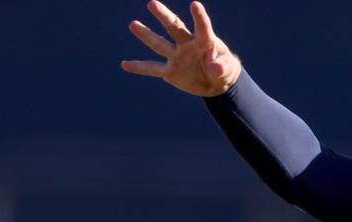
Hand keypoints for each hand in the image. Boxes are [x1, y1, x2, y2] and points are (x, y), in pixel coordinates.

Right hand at [121, 1, 240, 96]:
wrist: (216, 83)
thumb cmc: (224, 69)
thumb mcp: (227, 69)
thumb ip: (221, 67)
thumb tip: (215, 68)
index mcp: (204, 41)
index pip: (202, 26)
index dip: (199, 16)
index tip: (195, 5)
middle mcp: (187, 44)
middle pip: (174, 27)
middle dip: (163, 16)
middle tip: (152, 3)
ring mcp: (177, 57)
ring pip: (159, 44)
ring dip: (146, 35)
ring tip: (133, 24)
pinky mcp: (170, 71)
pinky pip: (152, 68)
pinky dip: (139, 67)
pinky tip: (125, 64)